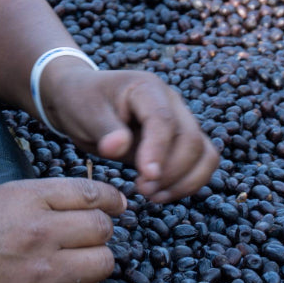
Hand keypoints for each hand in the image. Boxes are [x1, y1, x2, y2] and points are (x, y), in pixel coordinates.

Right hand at [0, 177, 124, 282]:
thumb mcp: (0, 193)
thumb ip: (43, 194)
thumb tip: (88, 198)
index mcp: (28, 199)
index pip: (91, 193)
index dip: (112, 197)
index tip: (117, 202)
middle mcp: (41, 233)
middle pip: (102, 228)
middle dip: (101, 226)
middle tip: (89, 229)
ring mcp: (44, 272)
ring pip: (104, 263)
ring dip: (97, 257)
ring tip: (79, 254)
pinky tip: (68, 278)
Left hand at [43, 62, 219, 202]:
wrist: (79, 97)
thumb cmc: (81, 100)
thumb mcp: (85, 111)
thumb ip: (105, 129)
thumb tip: (119, 147)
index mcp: (146, 88)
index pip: (163, 120)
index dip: (158, 150)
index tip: (145, 176)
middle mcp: (170, 102)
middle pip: (191, 140)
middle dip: (171, 171)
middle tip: (142, 189)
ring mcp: (179, 120)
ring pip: (204, 154)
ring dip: (184, 181)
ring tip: (151, 194)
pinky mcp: (179, 141)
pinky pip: (200, 163)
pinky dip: (187, 182)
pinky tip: (160, 193)